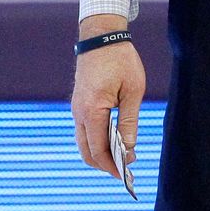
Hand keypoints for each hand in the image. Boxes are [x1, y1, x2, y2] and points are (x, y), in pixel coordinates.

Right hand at [71, 15, 145, 181]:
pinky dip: (95, 141)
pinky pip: (84, 131)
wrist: (101, 38)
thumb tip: (128, 147)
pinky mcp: (79, 105)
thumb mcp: (133, 90)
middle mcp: (79, 113)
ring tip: (122, 157)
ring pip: (83, 142)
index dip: (112, 164)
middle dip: (105, 164)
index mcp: (92, 110)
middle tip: (126, 169)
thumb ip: (129, 121)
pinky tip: (113, 141)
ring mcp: (76, 109)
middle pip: (87, 151)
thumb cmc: (121, 61)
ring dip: (100, 153)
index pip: (98, 149)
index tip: (127, 172)